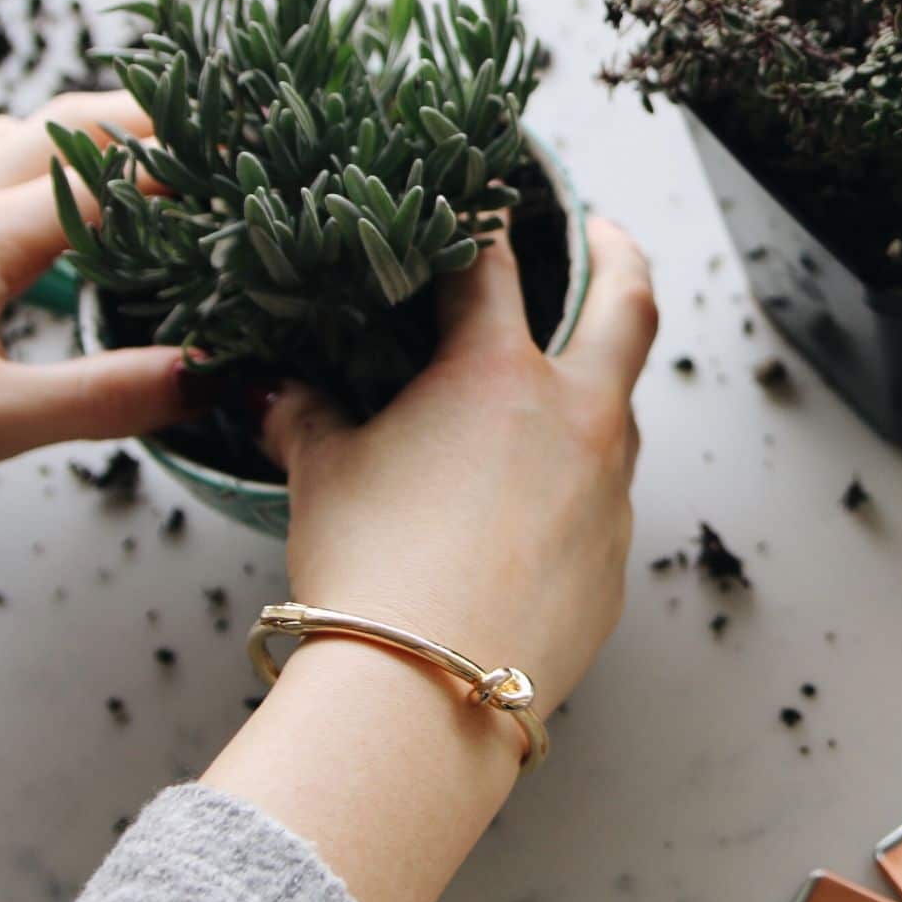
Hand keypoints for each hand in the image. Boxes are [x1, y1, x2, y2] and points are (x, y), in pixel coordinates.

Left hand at [0, 92, 194, 539]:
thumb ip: (110, 394)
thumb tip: (212, 379)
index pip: (118, 176)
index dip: (196, 168)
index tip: (258, 165)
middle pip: (72, 122)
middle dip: (157, 120)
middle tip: (226, 137)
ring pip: (21, 134)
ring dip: (95, 135)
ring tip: (157, 162)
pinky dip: (42, 165)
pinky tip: (56, 214)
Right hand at [262, 216, 656, 713]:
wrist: (427, 693)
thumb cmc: (369, 570)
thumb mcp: (321, 476)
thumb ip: (304, 417)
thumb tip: (273, 390)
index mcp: (497, 375)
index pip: (491, 268)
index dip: (480, 229)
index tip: (477, 208)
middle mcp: (574, 419)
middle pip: (627, 309)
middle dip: (620, 257)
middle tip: (607, 235)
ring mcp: (607, 493)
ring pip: (621, 415)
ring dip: (595, 391)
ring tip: (558, 390)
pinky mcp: (614, 564)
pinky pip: (601, 507)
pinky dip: (573, 492)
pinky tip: (531, 517)